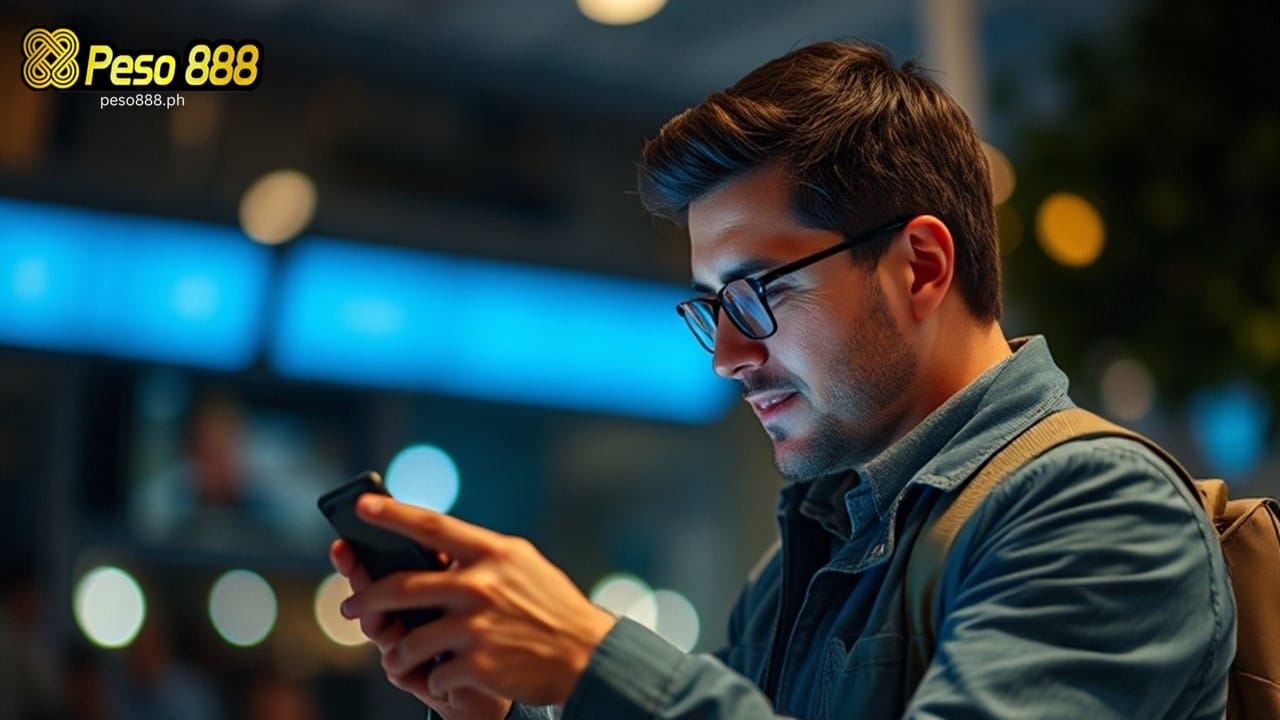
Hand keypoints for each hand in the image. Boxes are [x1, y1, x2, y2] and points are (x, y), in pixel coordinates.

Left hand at [332, 495, 617, 706]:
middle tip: (349, 606)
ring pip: (409, 641)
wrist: (588, 656)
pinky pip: (435, 675)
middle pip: (402, 587)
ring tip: (401, 658)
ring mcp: (477, 626)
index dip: (393, 514)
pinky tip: (449, 680)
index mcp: (492, 553)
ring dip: (399, 653)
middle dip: (366, 598)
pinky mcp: (478, 664)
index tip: (363, 506)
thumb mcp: (523, 566)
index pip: (432, 526)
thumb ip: (482, 556)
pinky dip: (437, 681)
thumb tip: (438, 548)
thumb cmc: (553, 608)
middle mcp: (480, 585)